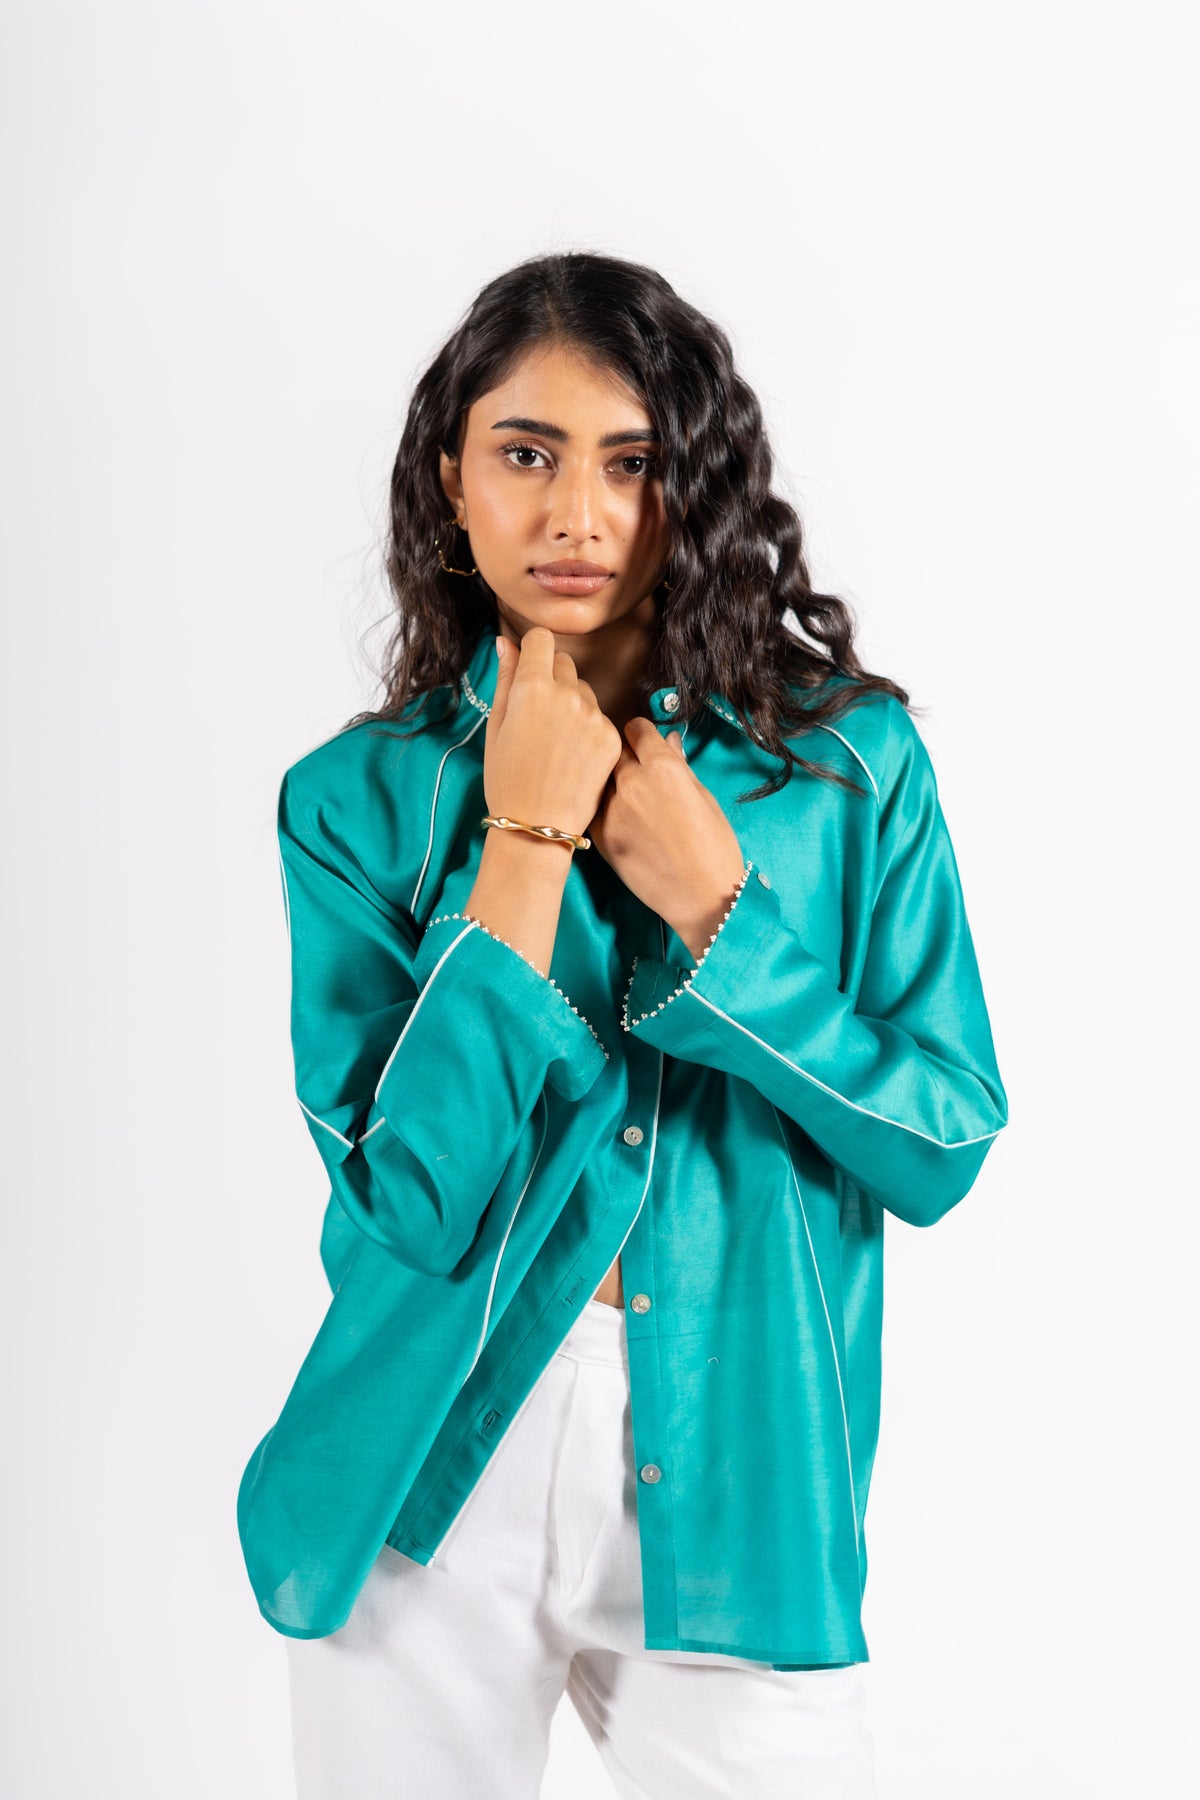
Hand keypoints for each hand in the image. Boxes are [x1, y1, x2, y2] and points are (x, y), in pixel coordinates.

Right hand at [487, 627, 622, 836]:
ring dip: (571, 703)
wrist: (537, 825)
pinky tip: (573, 756)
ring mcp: (593, 716)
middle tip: (537, 715)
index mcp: (531, 688)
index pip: (540, 639)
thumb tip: (506, 642)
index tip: (528, 668)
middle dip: (551, 677)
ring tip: (555, 742)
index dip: (532, 650)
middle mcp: (566, 694)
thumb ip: (505, 679)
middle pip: (563, 662)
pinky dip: (587, 729)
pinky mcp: (611, 737)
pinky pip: (599, 717)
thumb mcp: (496, 727)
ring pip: (583, 690)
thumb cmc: (507, 779)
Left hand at [587, 720, 746, 958]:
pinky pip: (596, 808)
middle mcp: (631, 781)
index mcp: (663, 766)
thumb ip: (679, 766)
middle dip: (626, 755)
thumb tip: (667, 740)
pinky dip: (605, 807)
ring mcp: (611, 809)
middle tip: (638, 771)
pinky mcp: (600, 836)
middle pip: (616, 750)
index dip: (642, 734)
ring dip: (612, 781)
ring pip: (602, 778)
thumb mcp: (704, 798)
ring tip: (630, 798)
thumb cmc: (715, 847)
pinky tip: (623, 820)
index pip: (636, 729)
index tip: (645, 743)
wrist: (702, 898)